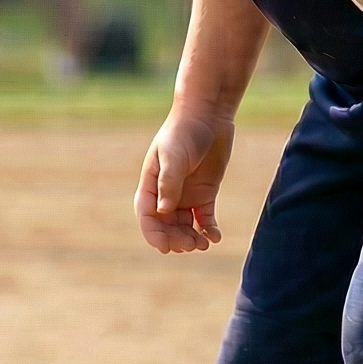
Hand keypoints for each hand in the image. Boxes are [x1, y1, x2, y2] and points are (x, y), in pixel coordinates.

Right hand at [136, 103, 234, 254]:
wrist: (208, 115)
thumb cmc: (184, 131)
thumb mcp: (174, 155)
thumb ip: (169, 183)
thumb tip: (163, 211)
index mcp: (151, 184)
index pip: (147, 215)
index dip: (153, 234)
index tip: (164, 248)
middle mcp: (166, 193)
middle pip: (166, 225)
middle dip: (175, 239)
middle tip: (190, 245)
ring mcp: (185, 195)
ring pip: (184, 226)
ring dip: (191, 238)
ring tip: (203, 244)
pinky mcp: (205, 194)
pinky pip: (204, 219)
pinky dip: (208, 230)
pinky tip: (214, 237)